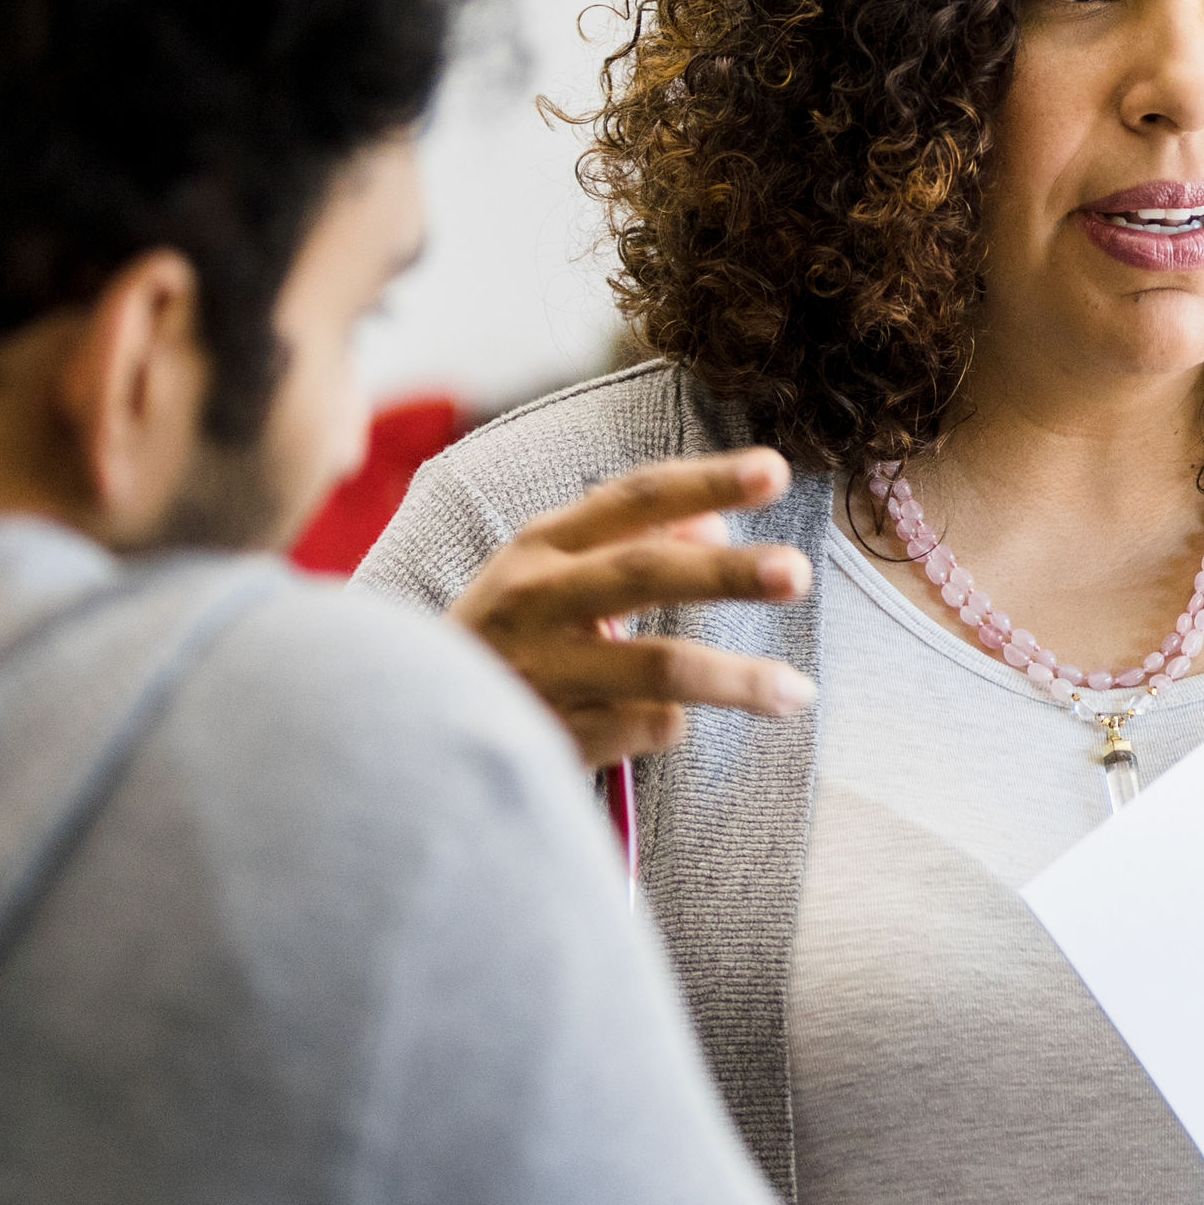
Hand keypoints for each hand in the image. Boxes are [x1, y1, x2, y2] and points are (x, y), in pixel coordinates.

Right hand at [450, 451, 816, 768]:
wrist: (405, 721)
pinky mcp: (548, 735)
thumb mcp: (551, 573)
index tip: (776, 469)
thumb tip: (713, 523)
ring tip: (798, 692)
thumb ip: (628, 541)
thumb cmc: (504, 637)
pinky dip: (671, 725)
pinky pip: (643, 727)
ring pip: (656, 668)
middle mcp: (536, 598)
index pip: (634, 498)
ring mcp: (540, 669)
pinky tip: (669, 723)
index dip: (706, 481)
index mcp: (542, 545)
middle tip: (797, 574)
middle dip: (726, 574)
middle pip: (645, 574)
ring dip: (734, 680)